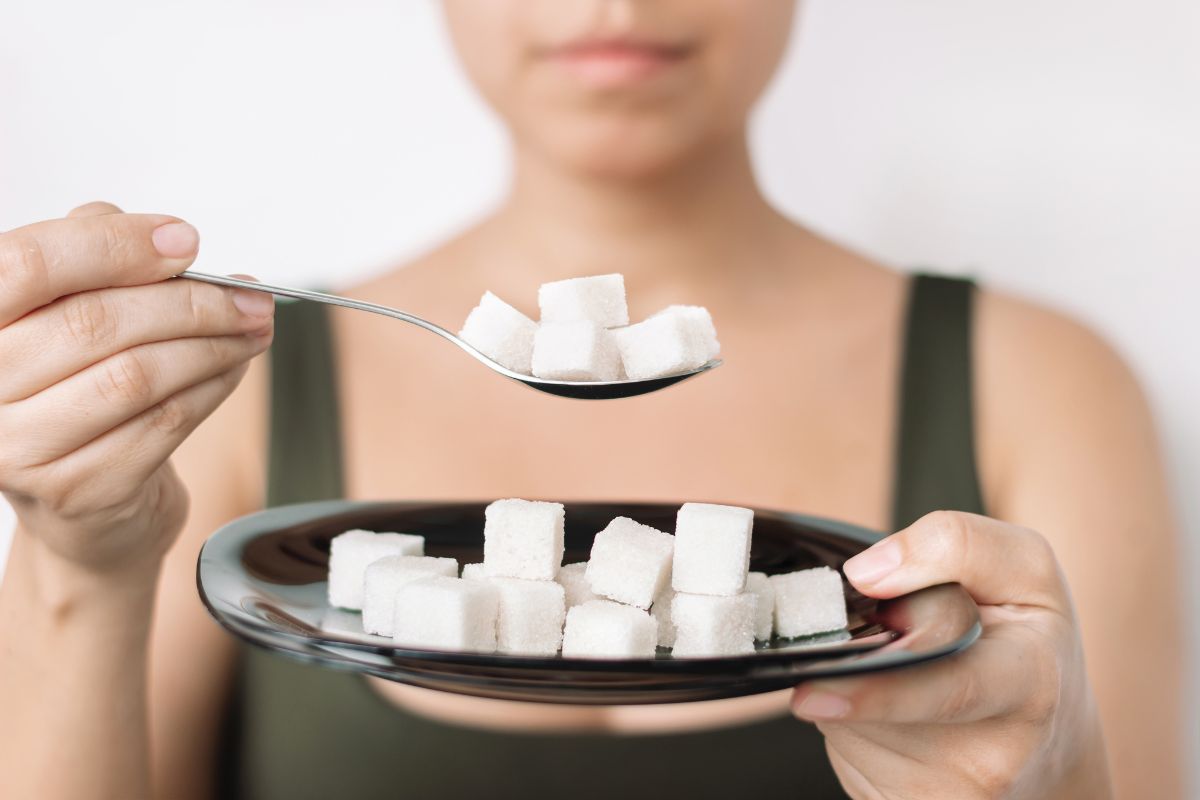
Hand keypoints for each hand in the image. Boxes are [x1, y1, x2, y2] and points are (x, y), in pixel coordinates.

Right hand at [0, 202, 273, 575]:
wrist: (81, 502)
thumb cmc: (76, 387)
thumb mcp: (69, 312)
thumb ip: (95, 257)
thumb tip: (163, 236)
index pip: (28, 265)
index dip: (113, 245)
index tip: (186, 240)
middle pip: (96, 322)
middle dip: (192, 302)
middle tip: (249, 295)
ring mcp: (20, 448)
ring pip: (137, 375)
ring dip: (213, 345)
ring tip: (253, 329)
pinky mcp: (77, 490)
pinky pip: (164, 423)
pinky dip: (213, 388)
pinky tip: (233, 368)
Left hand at [793, 511, 1112, 799]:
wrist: (1051, 744)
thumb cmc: (1027, 642)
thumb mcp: (1022, 569)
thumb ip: (954, 544)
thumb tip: (867, 573)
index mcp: (1029, 683)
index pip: (946, 691)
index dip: (876, 692)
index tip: (813, 692)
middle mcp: (994, 755)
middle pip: (873, 709)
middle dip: (848, 675)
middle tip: (854, 654)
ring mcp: (953, 798)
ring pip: (847, 732)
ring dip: (849, 692)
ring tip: (899, 676)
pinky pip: (847, 760)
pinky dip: (852, 728)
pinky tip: (892, 717)